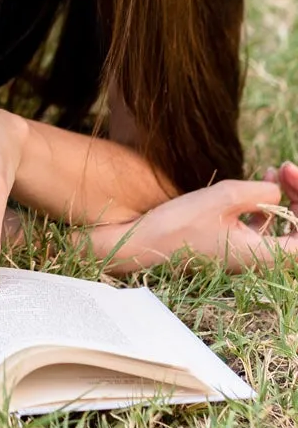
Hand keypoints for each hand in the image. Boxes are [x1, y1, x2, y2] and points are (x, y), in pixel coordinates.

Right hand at [97, 169, 297, 271]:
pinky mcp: (236, 246)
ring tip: (278, 171)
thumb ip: (260, 192)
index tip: (290, 175)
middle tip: (286, 168)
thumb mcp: (222, 198)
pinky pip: (268, 226)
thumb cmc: (180, 225)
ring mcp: (250, 253)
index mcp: (267, 255)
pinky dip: (270, 205)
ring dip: (288, 199)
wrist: (144, 244)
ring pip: (288, 227)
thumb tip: (277, 191)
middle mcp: (264, 259)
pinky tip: (263, 184)